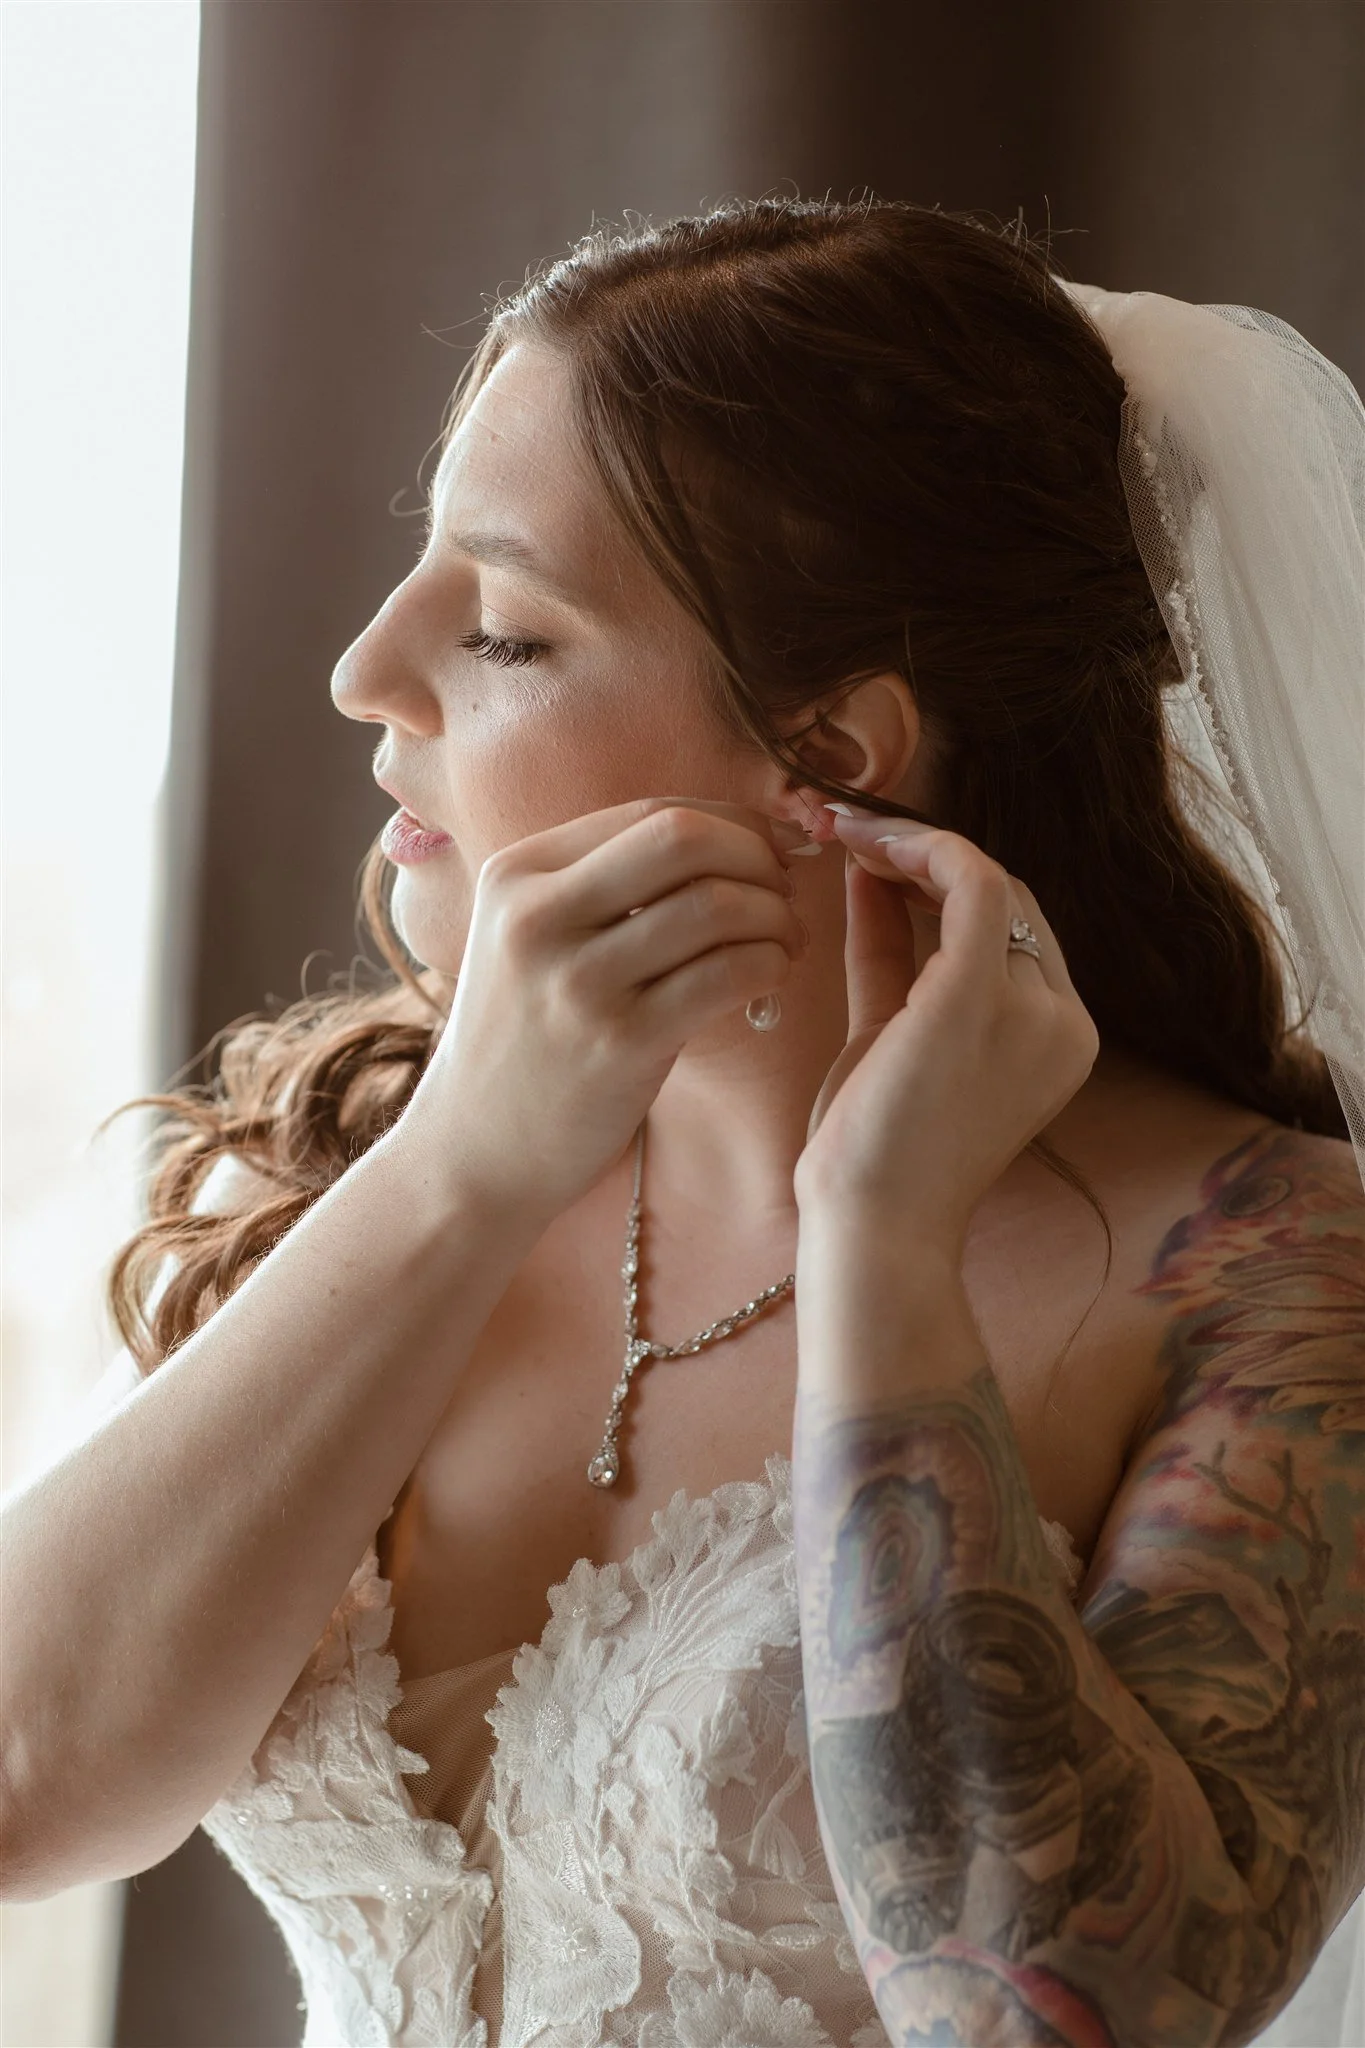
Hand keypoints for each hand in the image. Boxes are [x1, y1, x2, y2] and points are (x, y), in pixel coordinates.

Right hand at [401, 798, 808, 1225]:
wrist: (473, 1149)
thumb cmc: (525, 1038)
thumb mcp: (532, 938)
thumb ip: (605, 883)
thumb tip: (731, 835)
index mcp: (517, 873)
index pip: (654, 812)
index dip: (733, 824)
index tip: (768, 852)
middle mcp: (538, 915)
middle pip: (685, 839)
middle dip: (757, 857)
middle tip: (783, 891)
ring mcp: (577, 980)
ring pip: (716, 905)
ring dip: (775, 916)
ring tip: (784, 942)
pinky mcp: (619, 1042)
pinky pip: (727, 974)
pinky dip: (770, 964)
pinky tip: (771, 978)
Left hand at [793, 809, 1098, 1250]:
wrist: (874, 1232)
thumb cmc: (874, 1152)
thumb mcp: (890, 1037)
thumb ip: (892, 958)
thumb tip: (873, 877)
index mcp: (1056, 1038)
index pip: (1013, 928)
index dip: (941, 880)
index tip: (872, 856)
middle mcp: (1063, 1021)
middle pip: (1007, 897)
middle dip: (924, 854)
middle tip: (849, 832)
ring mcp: (1033, 1010)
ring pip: (986, 881)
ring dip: (910, 843)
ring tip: (844, 831)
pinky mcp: (981, 998)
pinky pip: (972, 880)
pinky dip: (918, 847)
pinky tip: (862, 843)